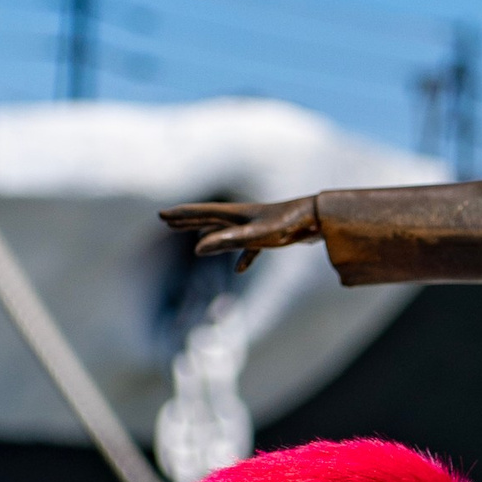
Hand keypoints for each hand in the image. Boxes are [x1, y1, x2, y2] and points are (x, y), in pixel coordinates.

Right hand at [160, 196, 322, 257]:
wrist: (320, 219)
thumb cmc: (288, 225)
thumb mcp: (255, 236)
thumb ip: (227, 242)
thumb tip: (196, 249)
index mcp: (235, 214)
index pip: (202, 213)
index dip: (181, 215)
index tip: (161, 215)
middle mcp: (243, 217)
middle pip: (209, 218)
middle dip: (188, 221)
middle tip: (167, 221)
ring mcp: (257, 225)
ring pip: (226, 231)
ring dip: (209, 234)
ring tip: (195, 239)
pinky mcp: (270, 235)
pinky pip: (249, 247)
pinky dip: (241, 256)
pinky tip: (239, 269)